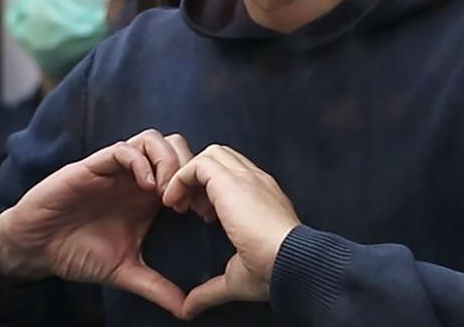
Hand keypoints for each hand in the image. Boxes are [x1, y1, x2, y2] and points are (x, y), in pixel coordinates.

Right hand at [0, 130, 194, 317]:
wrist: (36, 247)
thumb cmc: (78, 253)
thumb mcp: (124, 271)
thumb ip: (155, 286)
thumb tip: (186, 311)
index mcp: (148, 197)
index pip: (186, 172)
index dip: (201, 187)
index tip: (206, 216)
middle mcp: (136, 177)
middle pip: (176, 147)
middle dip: (189, 169)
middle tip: (188, 203)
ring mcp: (116, 169)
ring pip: (153, 140)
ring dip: (167, 161)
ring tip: (167, 194)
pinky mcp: (94, 165)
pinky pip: (123, 148)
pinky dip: (140, 161)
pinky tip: (145, 187)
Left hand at [162, 145, 300, 319]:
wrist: (290, 261)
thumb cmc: (273, 271)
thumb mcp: (236, 278)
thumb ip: (210, 289)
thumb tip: (189, 308)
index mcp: (264, 199)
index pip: (235, 176)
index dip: (212, 192)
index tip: (202, 217)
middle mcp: (257, 181)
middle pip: (222, 158)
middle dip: (199, 178)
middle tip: (187, 208)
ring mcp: (246, 177)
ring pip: (211, 154)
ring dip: (189, 175)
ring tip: (177, 204)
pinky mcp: (231, 180)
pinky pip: (199, 163)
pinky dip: (181, 177)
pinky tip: (174, 202)